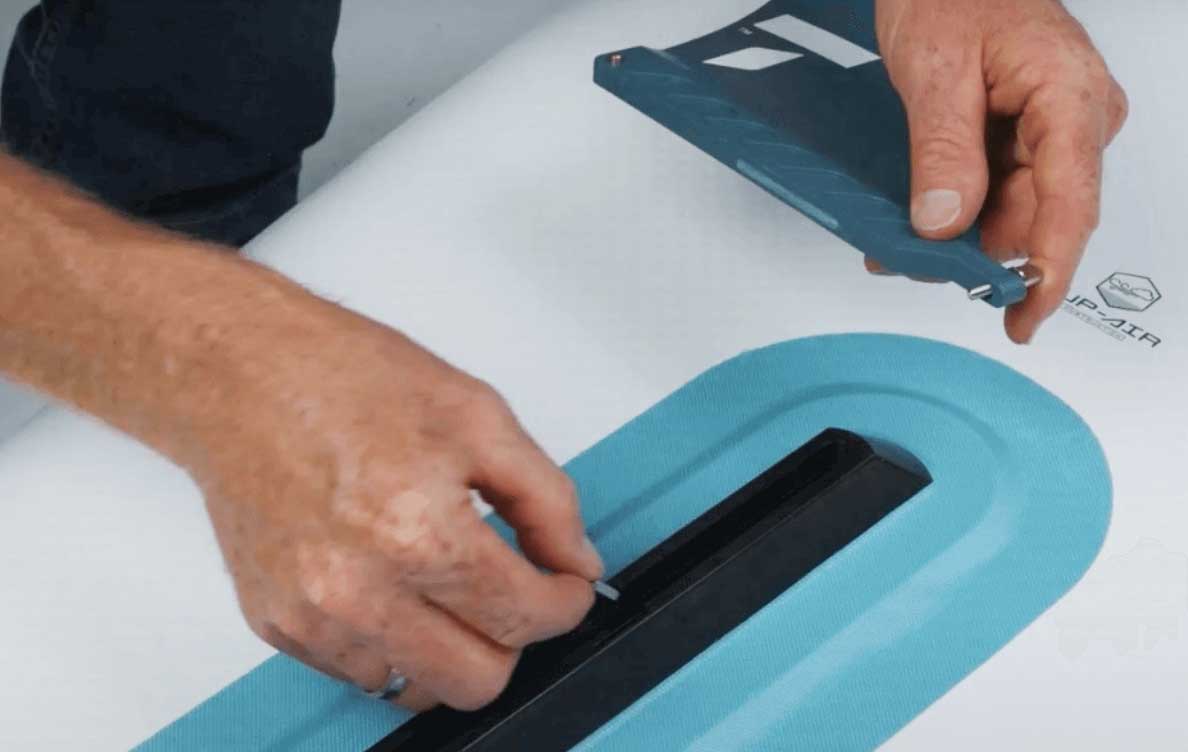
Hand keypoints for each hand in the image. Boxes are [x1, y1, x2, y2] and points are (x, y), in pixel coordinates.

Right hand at [185, 301, 602, 710]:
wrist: (239, 376)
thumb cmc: (344, 379)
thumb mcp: (479, 417)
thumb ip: (547, 500)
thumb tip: (577, 563)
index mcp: (417, 532)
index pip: (524, 618)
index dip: (565, 602)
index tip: (564, 586)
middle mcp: (359, 590)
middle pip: (477, 681)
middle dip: (513, 637)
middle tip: (511, 588)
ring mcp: (312, 617)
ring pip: (417, 689)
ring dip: (449, 647)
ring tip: (444, 581)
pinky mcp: (277, 625)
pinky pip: (360, 671)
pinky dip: (392, 641)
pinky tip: (392, 580)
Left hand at [872, 0, 1127, 342]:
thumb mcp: (935, 71)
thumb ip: (943, 150)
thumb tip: (944, 223)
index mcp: (1069, 98)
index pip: (1070, 207)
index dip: (1046, 274)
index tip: (1021, 319)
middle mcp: (1072, 119)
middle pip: (1034, 217)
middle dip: (977, 256)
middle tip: (916, 269)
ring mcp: (1049, 129)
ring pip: (1009, 210)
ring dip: (956, 237)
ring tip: (899, 247)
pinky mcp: (1020, 135)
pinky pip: (992, 189)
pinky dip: (952, 211)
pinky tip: (911, 226)